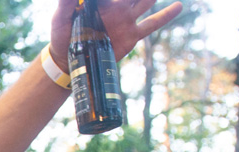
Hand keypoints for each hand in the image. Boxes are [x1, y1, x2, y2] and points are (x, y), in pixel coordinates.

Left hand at [50, 0, 183, 68]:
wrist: (69, 60)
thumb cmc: (61, 36)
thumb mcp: (60, 18)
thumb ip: (66, 3)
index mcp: (102, 1)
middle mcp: (117, 6)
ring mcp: (126, 20)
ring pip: (146, 1)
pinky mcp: (132, 35)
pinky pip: (152, 24)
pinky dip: (166, 15)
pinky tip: (178, 6)